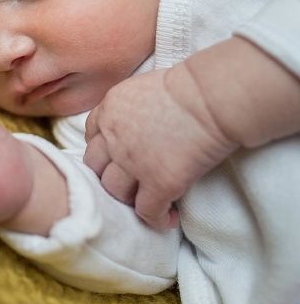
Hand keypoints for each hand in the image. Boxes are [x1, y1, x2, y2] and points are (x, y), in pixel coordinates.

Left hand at [83, 64, 237, 229]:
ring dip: (128, 198)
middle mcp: (113, 137)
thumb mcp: (144, 86)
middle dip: (108, 175)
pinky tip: (168, 218)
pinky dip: (155, 218)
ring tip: (146, 200)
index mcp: (109, 109)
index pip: (91, 135)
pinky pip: (147, 211)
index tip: (115, 156)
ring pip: (115, 191)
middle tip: (128, 182)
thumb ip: (131, 106)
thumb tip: (141, 119)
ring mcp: (132, 162)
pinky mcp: (158, 182)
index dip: (103, 149)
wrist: (211, 97)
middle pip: (96, 166)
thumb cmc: (190, 85)